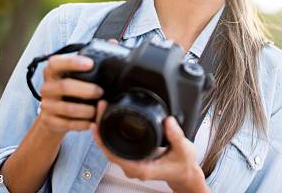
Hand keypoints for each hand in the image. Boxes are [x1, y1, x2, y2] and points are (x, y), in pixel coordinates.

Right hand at [37, 52, 103, 136]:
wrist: (55, 113)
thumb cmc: (71, 88)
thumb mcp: (79, 72)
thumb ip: (94, 58)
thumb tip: (113, 43)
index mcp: (53, 71)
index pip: (57, 63)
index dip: (72, 62)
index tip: (90, 63)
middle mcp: (47, 87)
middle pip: (64, 87)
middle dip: (86, 90)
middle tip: (101, 92)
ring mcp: (46, 105)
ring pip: (67, 108)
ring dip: (86, 109)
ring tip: (98, 109)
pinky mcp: (49, 121)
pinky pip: (66, 124)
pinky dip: (81, 124)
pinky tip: (91, 122)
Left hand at [91, 101, 208, 192]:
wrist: (184, 173)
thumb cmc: (183, 164)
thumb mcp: (183, 149)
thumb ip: (176, 135)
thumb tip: (168, 121)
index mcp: (142, 168)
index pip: (114, 155)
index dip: (102, 141)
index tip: (97, 125)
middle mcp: (133, 168)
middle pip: (109, 149)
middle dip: (101, 128)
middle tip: (101, 108)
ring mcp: (132, 164)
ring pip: (111, 148)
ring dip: (104, 130)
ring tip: (102, 110)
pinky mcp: (133, 158)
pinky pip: (116, 147)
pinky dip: (111, 133)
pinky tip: (108, 121)